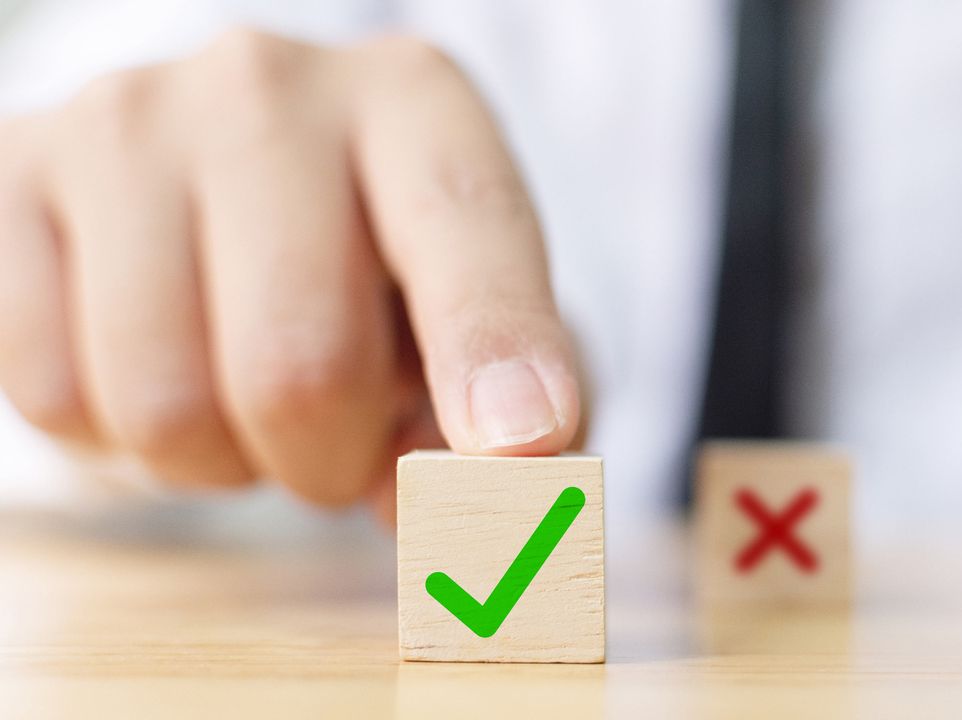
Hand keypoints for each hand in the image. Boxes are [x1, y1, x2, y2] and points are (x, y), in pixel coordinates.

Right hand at [0, 29, 580, 518]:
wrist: (227, 182)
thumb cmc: (380, 270)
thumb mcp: (471, 323)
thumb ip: (502, 422)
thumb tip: (444, 516)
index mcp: (415, 102)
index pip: (466, 230)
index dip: (493, 347)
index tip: (519, 443)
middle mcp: (270, 87)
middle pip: (301, 365)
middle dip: (333, 458)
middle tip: (342, 442)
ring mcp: (126, 122)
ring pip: (165, 406)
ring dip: (226, 461)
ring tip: (248, 390)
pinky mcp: (13, 176)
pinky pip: (55, 397)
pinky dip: (121, 436)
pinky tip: (164, 363)